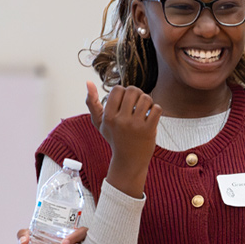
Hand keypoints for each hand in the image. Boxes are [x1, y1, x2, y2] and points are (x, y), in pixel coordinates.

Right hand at [85, 81, 160, 197]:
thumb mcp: (100, 122)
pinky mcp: (148, 130)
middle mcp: (120, 120)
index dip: (123, 92)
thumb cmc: (115, 138)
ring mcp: (135, 126)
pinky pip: (157, 109)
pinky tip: (151, 117)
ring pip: (146, 98)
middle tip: (137, 103)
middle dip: (137, 94)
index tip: (125, 102)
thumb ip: (92, 103)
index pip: (118, 89)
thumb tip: (88, 82)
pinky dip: (156, 110)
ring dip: (148, 102)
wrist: (129, 161)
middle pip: (133, 90)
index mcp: (108, 117)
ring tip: (145, 110)